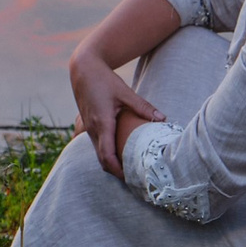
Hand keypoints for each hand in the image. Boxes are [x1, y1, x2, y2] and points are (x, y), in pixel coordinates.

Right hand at [69, 48, 163, 177]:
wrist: (83, 68)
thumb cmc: (103, 79)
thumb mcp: (125, 92)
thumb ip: (143, 107)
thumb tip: (163, 118)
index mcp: (102, 123)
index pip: (107, 155)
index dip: (118, 170)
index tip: (131, 178)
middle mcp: (92, 128)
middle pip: (102, 159)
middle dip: (116, 171)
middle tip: (134, 178)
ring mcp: (87, 127)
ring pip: (97, 152)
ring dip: (110, 162)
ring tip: (128, 168)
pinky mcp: (87, 124)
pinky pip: (94, 144)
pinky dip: (104, 153)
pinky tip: (115, 153)